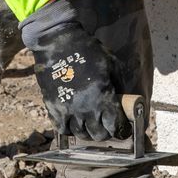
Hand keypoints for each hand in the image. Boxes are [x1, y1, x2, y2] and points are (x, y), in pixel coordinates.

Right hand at [19, 0, 128, 142]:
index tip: (121, 126)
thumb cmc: (88, 50)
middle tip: (106, 126)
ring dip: (88, 132)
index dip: (120, 128)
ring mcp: (68, 110)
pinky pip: (62, 129)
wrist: (58, 42)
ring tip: (90, 125)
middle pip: (98, 135)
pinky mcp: (53, 107)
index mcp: (103, 97)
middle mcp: (86, 108)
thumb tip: (124, 101)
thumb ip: (119, 85)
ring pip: (81, 135)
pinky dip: (69, 129)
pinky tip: (74, 122)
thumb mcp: (112, 64)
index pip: (115, 126)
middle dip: (105, 132)